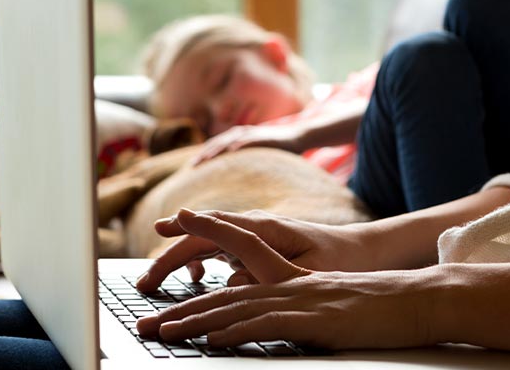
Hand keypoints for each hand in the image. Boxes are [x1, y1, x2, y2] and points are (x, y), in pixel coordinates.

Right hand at [135, 209, 373, 292]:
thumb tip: (231, 283)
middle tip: (144, 283)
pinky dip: (201, 262)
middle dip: (169, 256)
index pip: (217, 226)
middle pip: (202, 237)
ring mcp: (254, 236)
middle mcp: (255, 228)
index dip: (188, 228)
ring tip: (155, 284)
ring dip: (179, 260)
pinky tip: (198, 278)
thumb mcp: (311, 273)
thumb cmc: (342, 260)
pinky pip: (220, 251)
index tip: (161, 228)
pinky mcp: (256, 247)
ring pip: (206, 243)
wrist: (365, 251)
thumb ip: (271, 277)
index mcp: (266, 229)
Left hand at [135, 210, 443, 348]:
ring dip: (195, 321)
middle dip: (179, 306)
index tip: (166, 246)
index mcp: (289, 275)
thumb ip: (293, 304)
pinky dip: (234, 332)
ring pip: (234, 306)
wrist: (416, 299)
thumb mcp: (327, 301)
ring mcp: (298, 298)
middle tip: (145, 321)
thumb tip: (263, 315)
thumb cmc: (375, 304)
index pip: (235, 255)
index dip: (200, 246)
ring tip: (164, 331)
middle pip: (222, 290)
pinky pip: (264, 324)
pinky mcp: (313, 319)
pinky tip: (211, 340)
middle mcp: (287, 281)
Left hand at [192, 124, 305, 165]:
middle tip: (192, 167)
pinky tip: (232, 151)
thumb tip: (232, 184)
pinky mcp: (263, 136)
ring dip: (217, 149)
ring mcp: (251, 133)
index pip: (214, 147)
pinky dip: (239, 145)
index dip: (202, 156)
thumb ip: (242, 166)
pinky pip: (249, 140)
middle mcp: (240, 133)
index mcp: (236, 139)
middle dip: (204, 154)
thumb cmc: (275, 151)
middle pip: (217, 143)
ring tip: (206, 159)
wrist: (298, 137)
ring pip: (229, 140)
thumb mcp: (255, 158)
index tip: (190, 168)